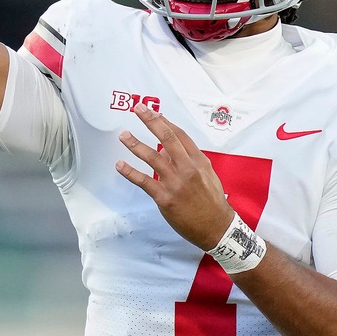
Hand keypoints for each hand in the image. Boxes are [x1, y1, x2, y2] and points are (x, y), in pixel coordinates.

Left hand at [116, 105, 235, 251]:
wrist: (216, 227)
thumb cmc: (212, 202)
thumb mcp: (207, 175)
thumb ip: (189, 160)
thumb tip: (166, 150)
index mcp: (199, 161)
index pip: (180, 135)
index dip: (165, 122)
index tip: (153, 112)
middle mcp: (187, 168)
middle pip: (167, 139)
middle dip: (151, 121)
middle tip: (139, 109)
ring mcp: (175, 183)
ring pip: (153, 158)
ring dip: (136, 144)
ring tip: (124, 135)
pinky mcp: (165, 198)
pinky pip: (144, 182)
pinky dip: (130, 172)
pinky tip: (120, 165)